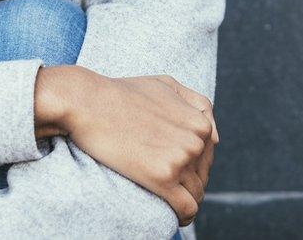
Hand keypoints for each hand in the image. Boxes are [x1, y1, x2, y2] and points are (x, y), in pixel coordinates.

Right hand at [60, 70, 219, 226]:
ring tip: (170, 201)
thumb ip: (196, 103)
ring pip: (196, 194)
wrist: (88, 103)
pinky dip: (184, 216)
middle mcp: (195, 141)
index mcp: (199, 122)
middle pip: (202, 176)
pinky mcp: (162, 178)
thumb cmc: (122, 93)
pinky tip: (176, 217)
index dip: (193, 163)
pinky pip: (187, 208)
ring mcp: (180, 159)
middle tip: (167, 182)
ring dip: (185, 200)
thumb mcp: (166, 85)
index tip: (176, 167)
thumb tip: (215, 138)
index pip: (208, 155)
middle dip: (189, 182)